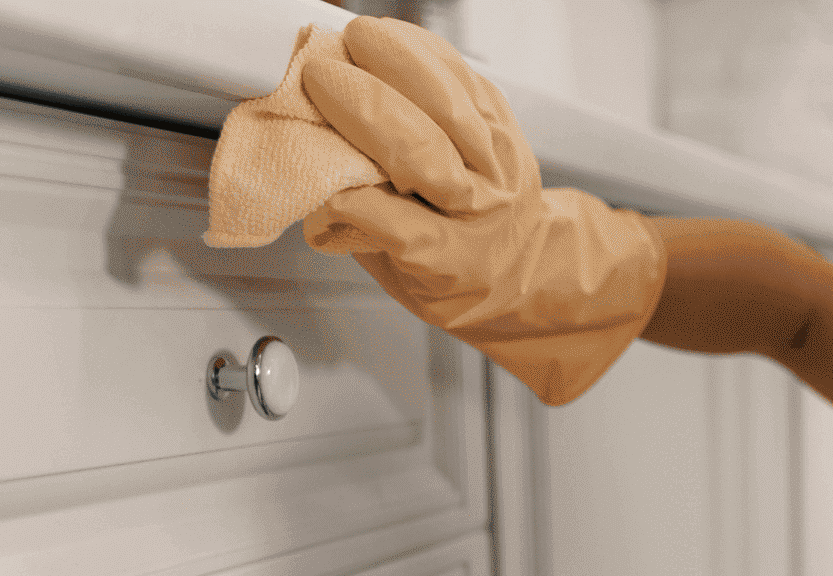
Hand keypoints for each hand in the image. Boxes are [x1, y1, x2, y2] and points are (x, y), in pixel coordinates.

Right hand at [299, 17, 665, 405]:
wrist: (524, 266)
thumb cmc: (455, 277)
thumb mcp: (401, 275)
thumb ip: (360, 230)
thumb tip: (315, 182)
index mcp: (449, 260)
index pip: (391, 223)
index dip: (346, 192)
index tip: (308, 162)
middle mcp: (481, 206)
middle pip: (422, 150)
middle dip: (365, 106)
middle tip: (320, 76)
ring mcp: (497, 159)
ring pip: (449, 103)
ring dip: (397, 63)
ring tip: (355, 42)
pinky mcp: (502, 120)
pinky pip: (464, 76)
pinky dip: (424, 52)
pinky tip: (392, 40)